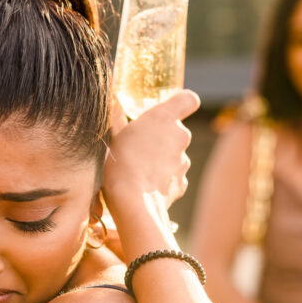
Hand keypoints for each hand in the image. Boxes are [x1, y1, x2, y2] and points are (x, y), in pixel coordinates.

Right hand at [102, 90, 197, 214]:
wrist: (134, 202)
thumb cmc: (120, 163)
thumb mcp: (113, 136)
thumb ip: (117, 117)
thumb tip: (114, 101)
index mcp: (164, 118)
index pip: (188, 99)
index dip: (182, 103)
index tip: (171, 110)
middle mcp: (180, 136)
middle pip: (177, 131)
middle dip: (162, 137)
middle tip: (139, 147)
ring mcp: (184, 161)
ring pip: (175, 155)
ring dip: (161, 159)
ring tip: (138, 170)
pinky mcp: (182, 183)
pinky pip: (173, 177)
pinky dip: (162, 180)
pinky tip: (145, 186)